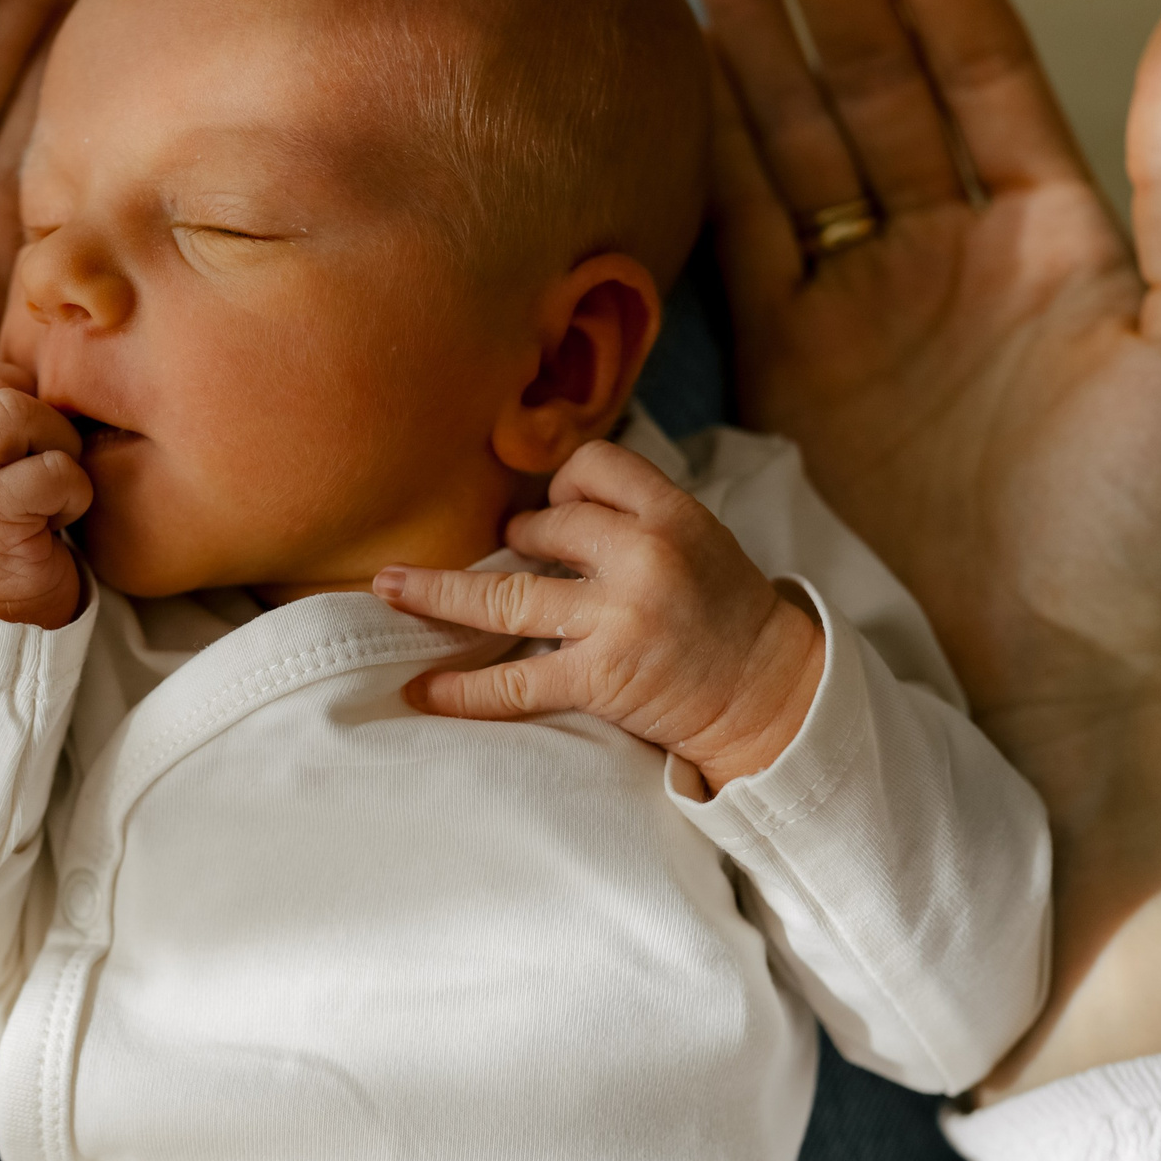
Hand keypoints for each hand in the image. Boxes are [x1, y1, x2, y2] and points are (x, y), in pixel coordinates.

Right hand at [0, 335, 90, 626]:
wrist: (7, 629)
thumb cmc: (6, 543)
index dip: (15, 390)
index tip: (27, 443)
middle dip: (42, 420)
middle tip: (46, 470)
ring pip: (16, 411)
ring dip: (57, 448)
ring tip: (53, 490)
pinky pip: (50, 469)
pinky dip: (72, 491)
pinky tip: (58, 521)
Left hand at [373, 440, 821, 788]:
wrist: (769, 693)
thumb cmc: (724, 612)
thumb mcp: (696, 537)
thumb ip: (629, 514)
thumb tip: (540, 503)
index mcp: (672, 514)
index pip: (588, 467)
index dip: (560, 487)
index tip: (557, 511)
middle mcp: (644, 558)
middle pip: (541, 528)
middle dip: (518, 544)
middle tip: (521, 564)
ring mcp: (619, 619)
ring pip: (505, 598)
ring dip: (440, 594)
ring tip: (391, 589)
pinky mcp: (602, 678)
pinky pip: (515, 682)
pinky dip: (463, 689)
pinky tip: (424, 689)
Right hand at [682, 0, 1160, 1090]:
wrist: (1042, 670)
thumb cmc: (1148, 526)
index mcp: (1054, 221)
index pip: (971, 53)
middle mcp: (946, 244)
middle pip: (864, 69)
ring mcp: (861, 302)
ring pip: (791, 132)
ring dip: (742, 28)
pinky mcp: (790, 368)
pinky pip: (738, 234)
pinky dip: (705, 147)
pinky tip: (673, 66)